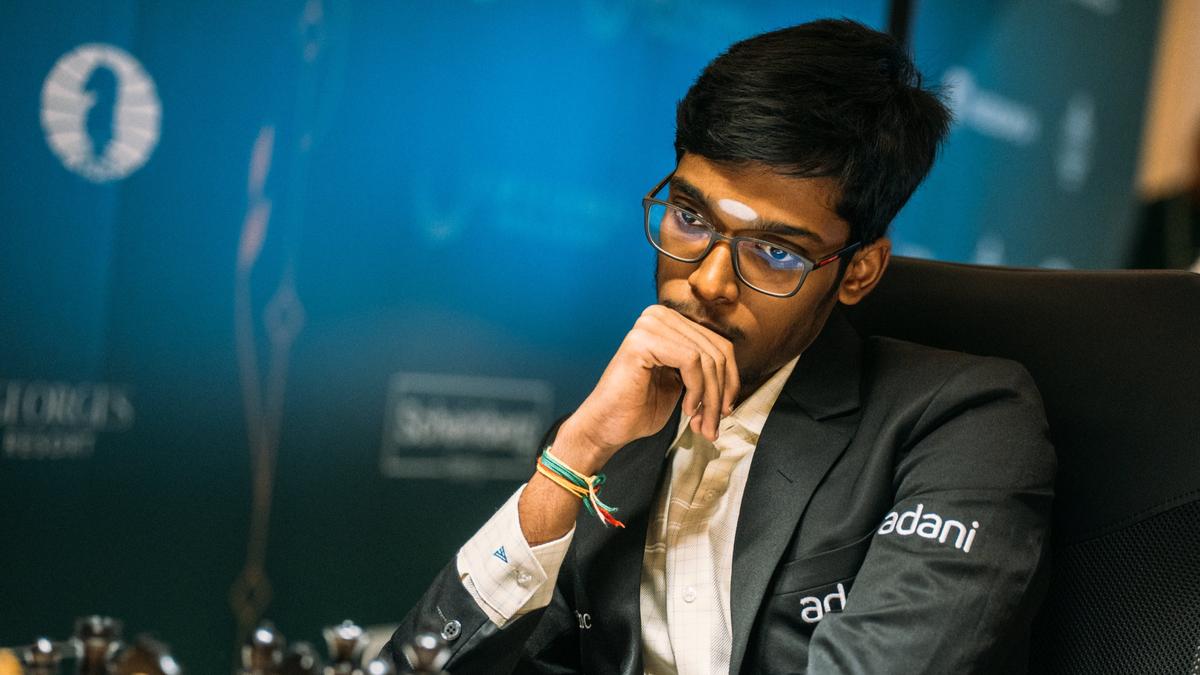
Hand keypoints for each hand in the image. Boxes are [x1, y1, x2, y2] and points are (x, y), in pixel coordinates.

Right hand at [556, 304, 739, 471]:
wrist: (606, 428)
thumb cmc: (639, 409)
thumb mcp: (682, 384)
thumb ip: (705, 370)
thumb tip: (735, 376)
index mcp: (669, 322)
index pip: (719, 344)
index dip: (730, 380)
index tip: (725, 410)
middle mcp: (659, 315)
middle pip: (716, 351)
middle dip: (721, 392)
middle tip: (715, 423)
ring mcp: (649, 324)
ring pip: (707, 358)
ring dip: (710, 398)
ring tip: (703, 424)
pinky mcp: (643, 340)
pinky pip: (691, 361)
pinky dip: (696, 391)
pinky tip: (686, 410)